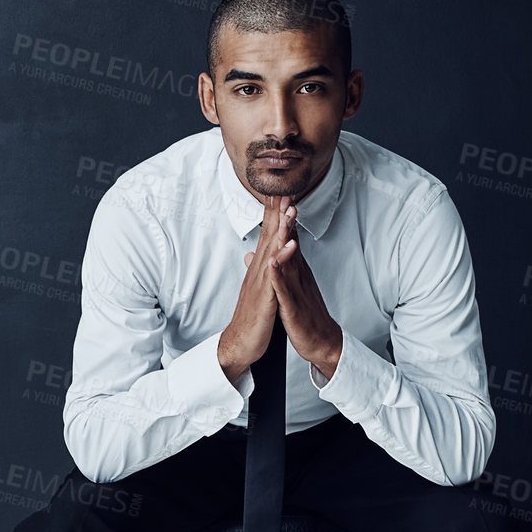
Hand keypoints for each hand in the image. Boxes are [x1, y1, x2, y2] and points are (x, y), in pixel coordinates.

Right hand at [218, 195, 297, 380]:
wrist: (240, 343)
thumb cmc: (251, 317)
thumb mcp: (256, 290)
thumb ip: (256, 270)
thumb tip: (253, 255)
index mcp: (259, 269)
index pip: (266, 236)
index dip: (273, 214)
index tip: (279, 193)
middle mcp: (258, 271)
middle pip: (268, 236)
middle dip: (276, 212)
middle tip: (283, 188)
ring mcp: (260, 283)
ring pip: (272, 251)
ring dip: (281, 229)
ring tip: (289, 209)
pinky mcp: (265, 298)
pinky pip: (275, 275)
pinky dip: (282, 259)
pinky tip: (290, 246)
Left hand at [267, 202, 342, 376]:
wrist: (320, 341)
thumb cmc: (304, 315)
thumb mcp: (290, 288)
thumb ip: (280, 269)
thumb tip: (267, 254)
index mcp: (296, 271)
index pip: (289, 240)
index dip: (284, 219)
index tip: (280, 197)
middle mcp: (299, 276)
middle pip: (292, 244)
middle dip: (288, 221)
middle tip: (285, 196)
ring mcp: (296, 290)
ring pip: (290, 262)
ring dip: (287, 241)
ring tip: (284, 221)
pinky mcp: (292, 307)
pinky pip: (284, 290)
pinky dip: (278, 276)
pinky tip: (272, 263)